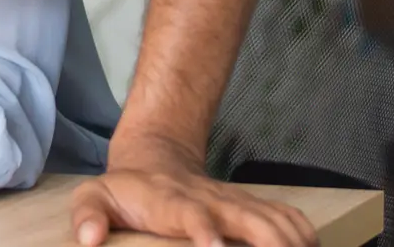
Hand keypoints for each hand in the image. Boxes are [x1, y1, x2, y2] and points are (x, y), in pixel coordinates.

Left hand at [71, 138, 316, 246]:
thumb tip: (88, 240)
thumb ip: (88, 215)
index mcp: (173, 202)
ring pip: (275, 220)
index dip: (205, 231)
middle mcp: (213, 201)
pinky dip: (305, 235)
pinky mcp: (251, 207)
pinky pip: (287, 218)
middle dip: (271, 245)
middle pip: (251, 221)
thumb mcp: (95, 197)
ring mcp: (236, 203)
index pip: (192, 216)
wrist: (155, 156)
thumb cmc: (126, 190)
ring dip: (293, 243)